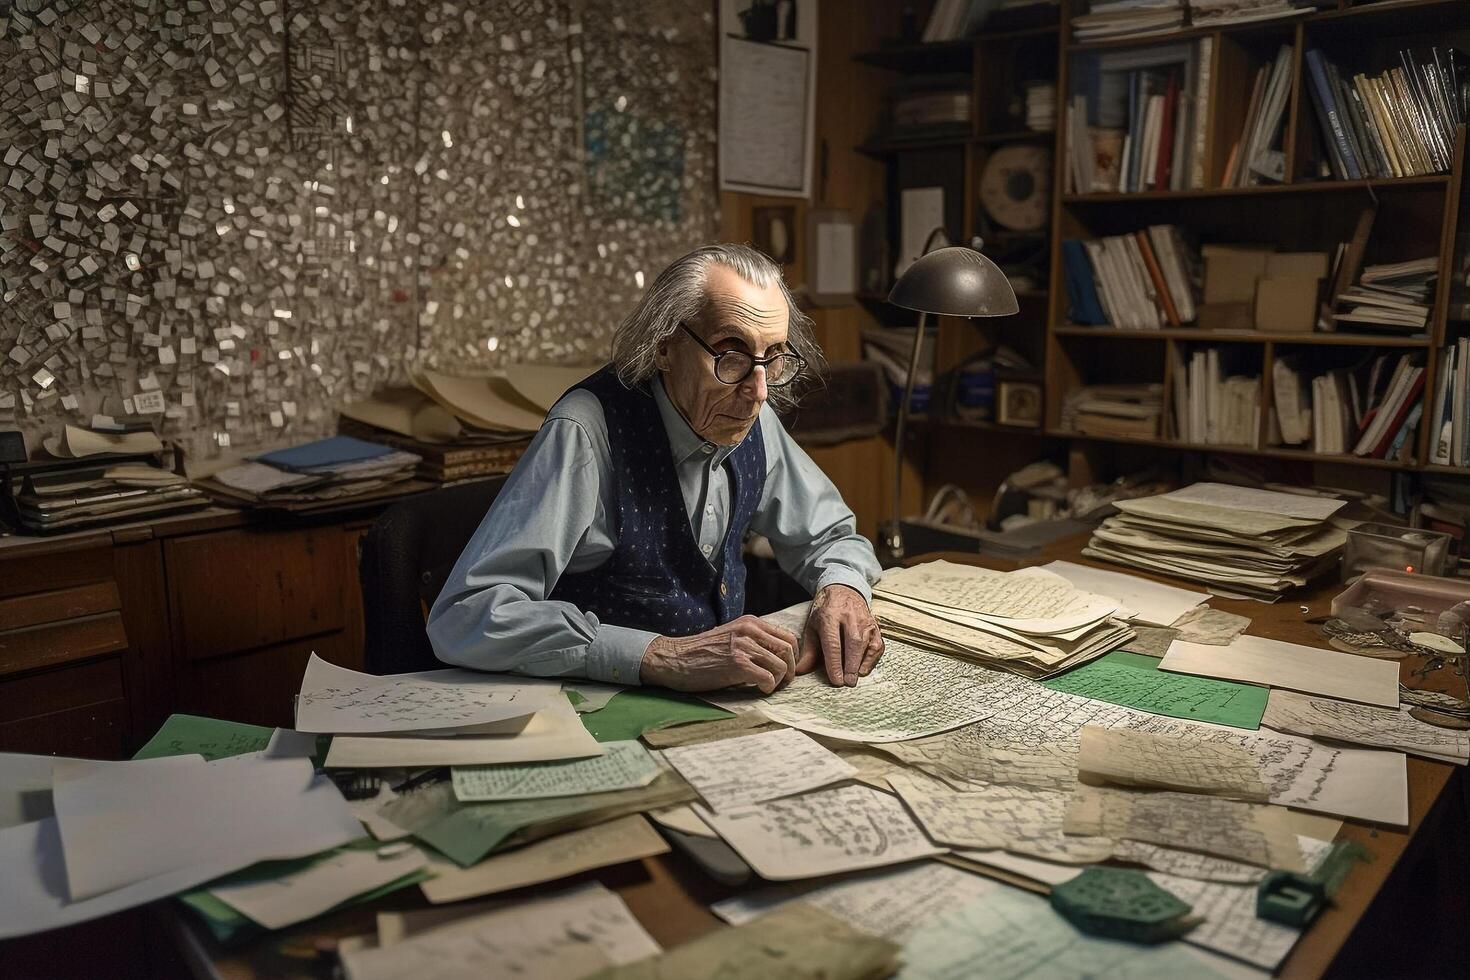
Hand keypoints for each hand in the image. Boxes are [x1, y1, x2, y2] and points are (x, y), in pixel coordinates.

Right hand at [639, 615, 798, 693]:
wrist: (674, 658)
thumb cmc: (701, 653)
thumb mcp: (732, 637)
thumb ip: (753, 641)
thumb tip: (777, 658)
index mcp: (751, 623)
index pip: (788, 637)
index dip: (793, 657)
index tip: (786, 670)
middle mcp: (750, 630)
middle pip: (789, 650)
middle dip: (791, 670)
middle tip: (782, 682)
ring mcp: (744, 646)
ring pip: (781, 665)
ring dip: (780, 681)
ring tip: (769, 687)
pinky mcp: (737, 664)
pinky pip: (768, 678)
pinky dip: (768, 687)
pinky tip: (759, 690)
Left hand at [798, 585, 883, 686]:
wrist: (843, 590)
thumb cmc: (825, 613)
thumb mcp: (812, 627)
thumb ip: (808, 651)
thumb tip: (800, 671)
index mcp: (829, 616)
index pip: (833, 643)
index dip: (835, 663)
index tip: (836, 680)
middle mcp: (849, 617)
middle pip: (853, 643)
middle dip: (851, 665)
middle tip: (848, 683)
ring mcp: (865, 621)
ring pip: (867, 644)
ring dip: (862, 663)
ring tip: (855, 678)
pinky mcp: (875, 626)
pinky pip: (878, 645)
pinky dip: (872, 659)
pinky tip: (863, 669)